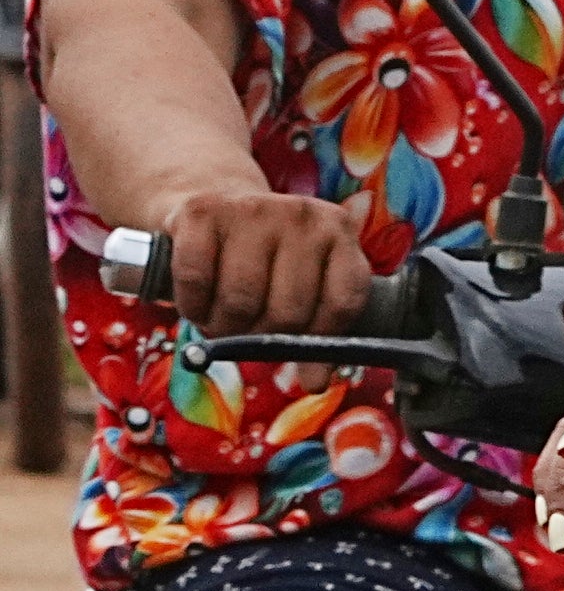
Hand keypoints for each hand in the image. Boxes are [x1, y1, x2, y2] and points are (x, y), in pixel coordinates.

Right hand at [164, 189, 371, 340]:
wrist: (211, 206)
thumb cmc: (262, 260)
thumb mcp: (299, 288)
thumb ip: (313, 334)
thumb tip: (315, 384)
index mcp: (339, 233)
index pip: (344, 303)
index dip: (318, 341)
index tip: (294, 349)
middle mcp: (304, 215)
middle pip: (288, 311)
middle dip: (260, 336)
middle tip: (246, 330)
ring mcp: (254, 208)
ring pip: (240, 301)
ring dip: (222, 326)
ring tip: (221, 316)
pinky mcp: (203, 211)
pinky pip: (195, 280)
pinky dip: (191, 305)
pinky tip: (197, 300)